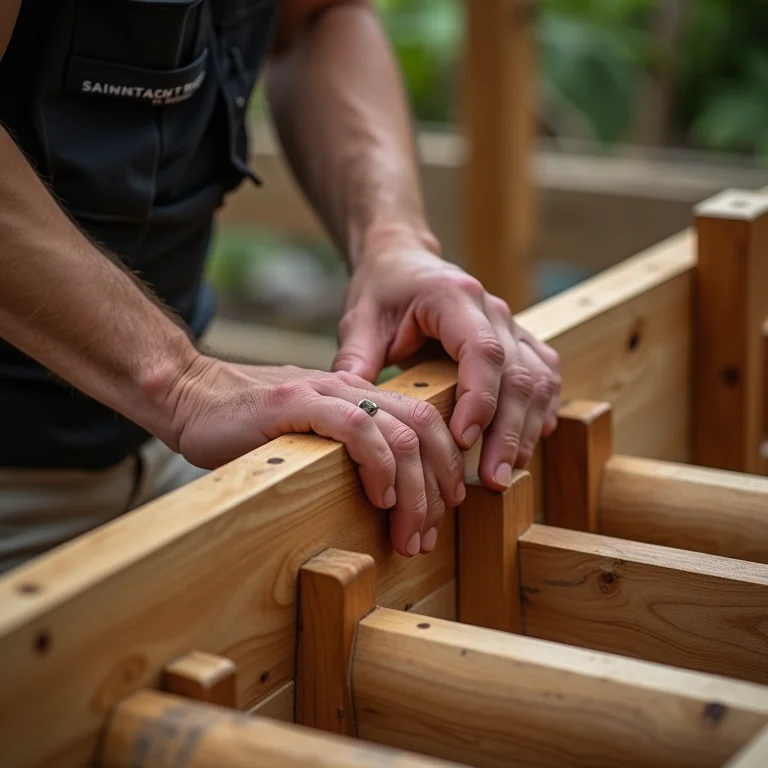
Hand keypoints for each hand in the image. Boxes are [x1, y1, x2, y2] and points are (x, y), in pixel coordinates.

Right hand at [167, 356, 464, 556]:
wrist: (190, 395)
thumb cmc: (248, 427)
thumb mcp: (310, 438)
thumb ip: (346, 452)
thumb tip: (386, 498)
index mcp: (360, 394)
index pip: (425, 423)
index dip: (444, 469)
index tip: (441, 513)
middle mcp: (352, 388)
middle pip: (425, 429)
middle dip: (436, 488)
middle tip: (428, 536)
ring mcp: (326, 391)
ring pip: (400, 432)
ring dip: (414, 491)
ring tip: (408, 532)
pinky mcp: (297, 401)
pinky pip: (357, 427)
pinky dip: (378, 464)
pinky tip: (380, 497)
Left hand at [332, 247, 561, 489]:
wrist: (405, 262)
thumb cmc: (383, 290)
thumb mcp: (359, 319)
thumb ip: (355, 360)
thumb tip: (353, 412)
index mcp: (453, 297)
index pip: (482, 350)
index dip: (479, 397)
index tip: (464, 439)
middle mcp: (493, 309)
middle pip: (518, 373)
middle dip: (508, 430)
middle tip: (493, 479)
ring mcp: (512, 324)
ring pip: (537, 379)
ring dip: (527, 429)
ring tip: (507, 473)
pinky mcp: (520, 341)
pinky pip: (544, 376)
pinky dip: (541, 410)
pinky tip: (530, 442)